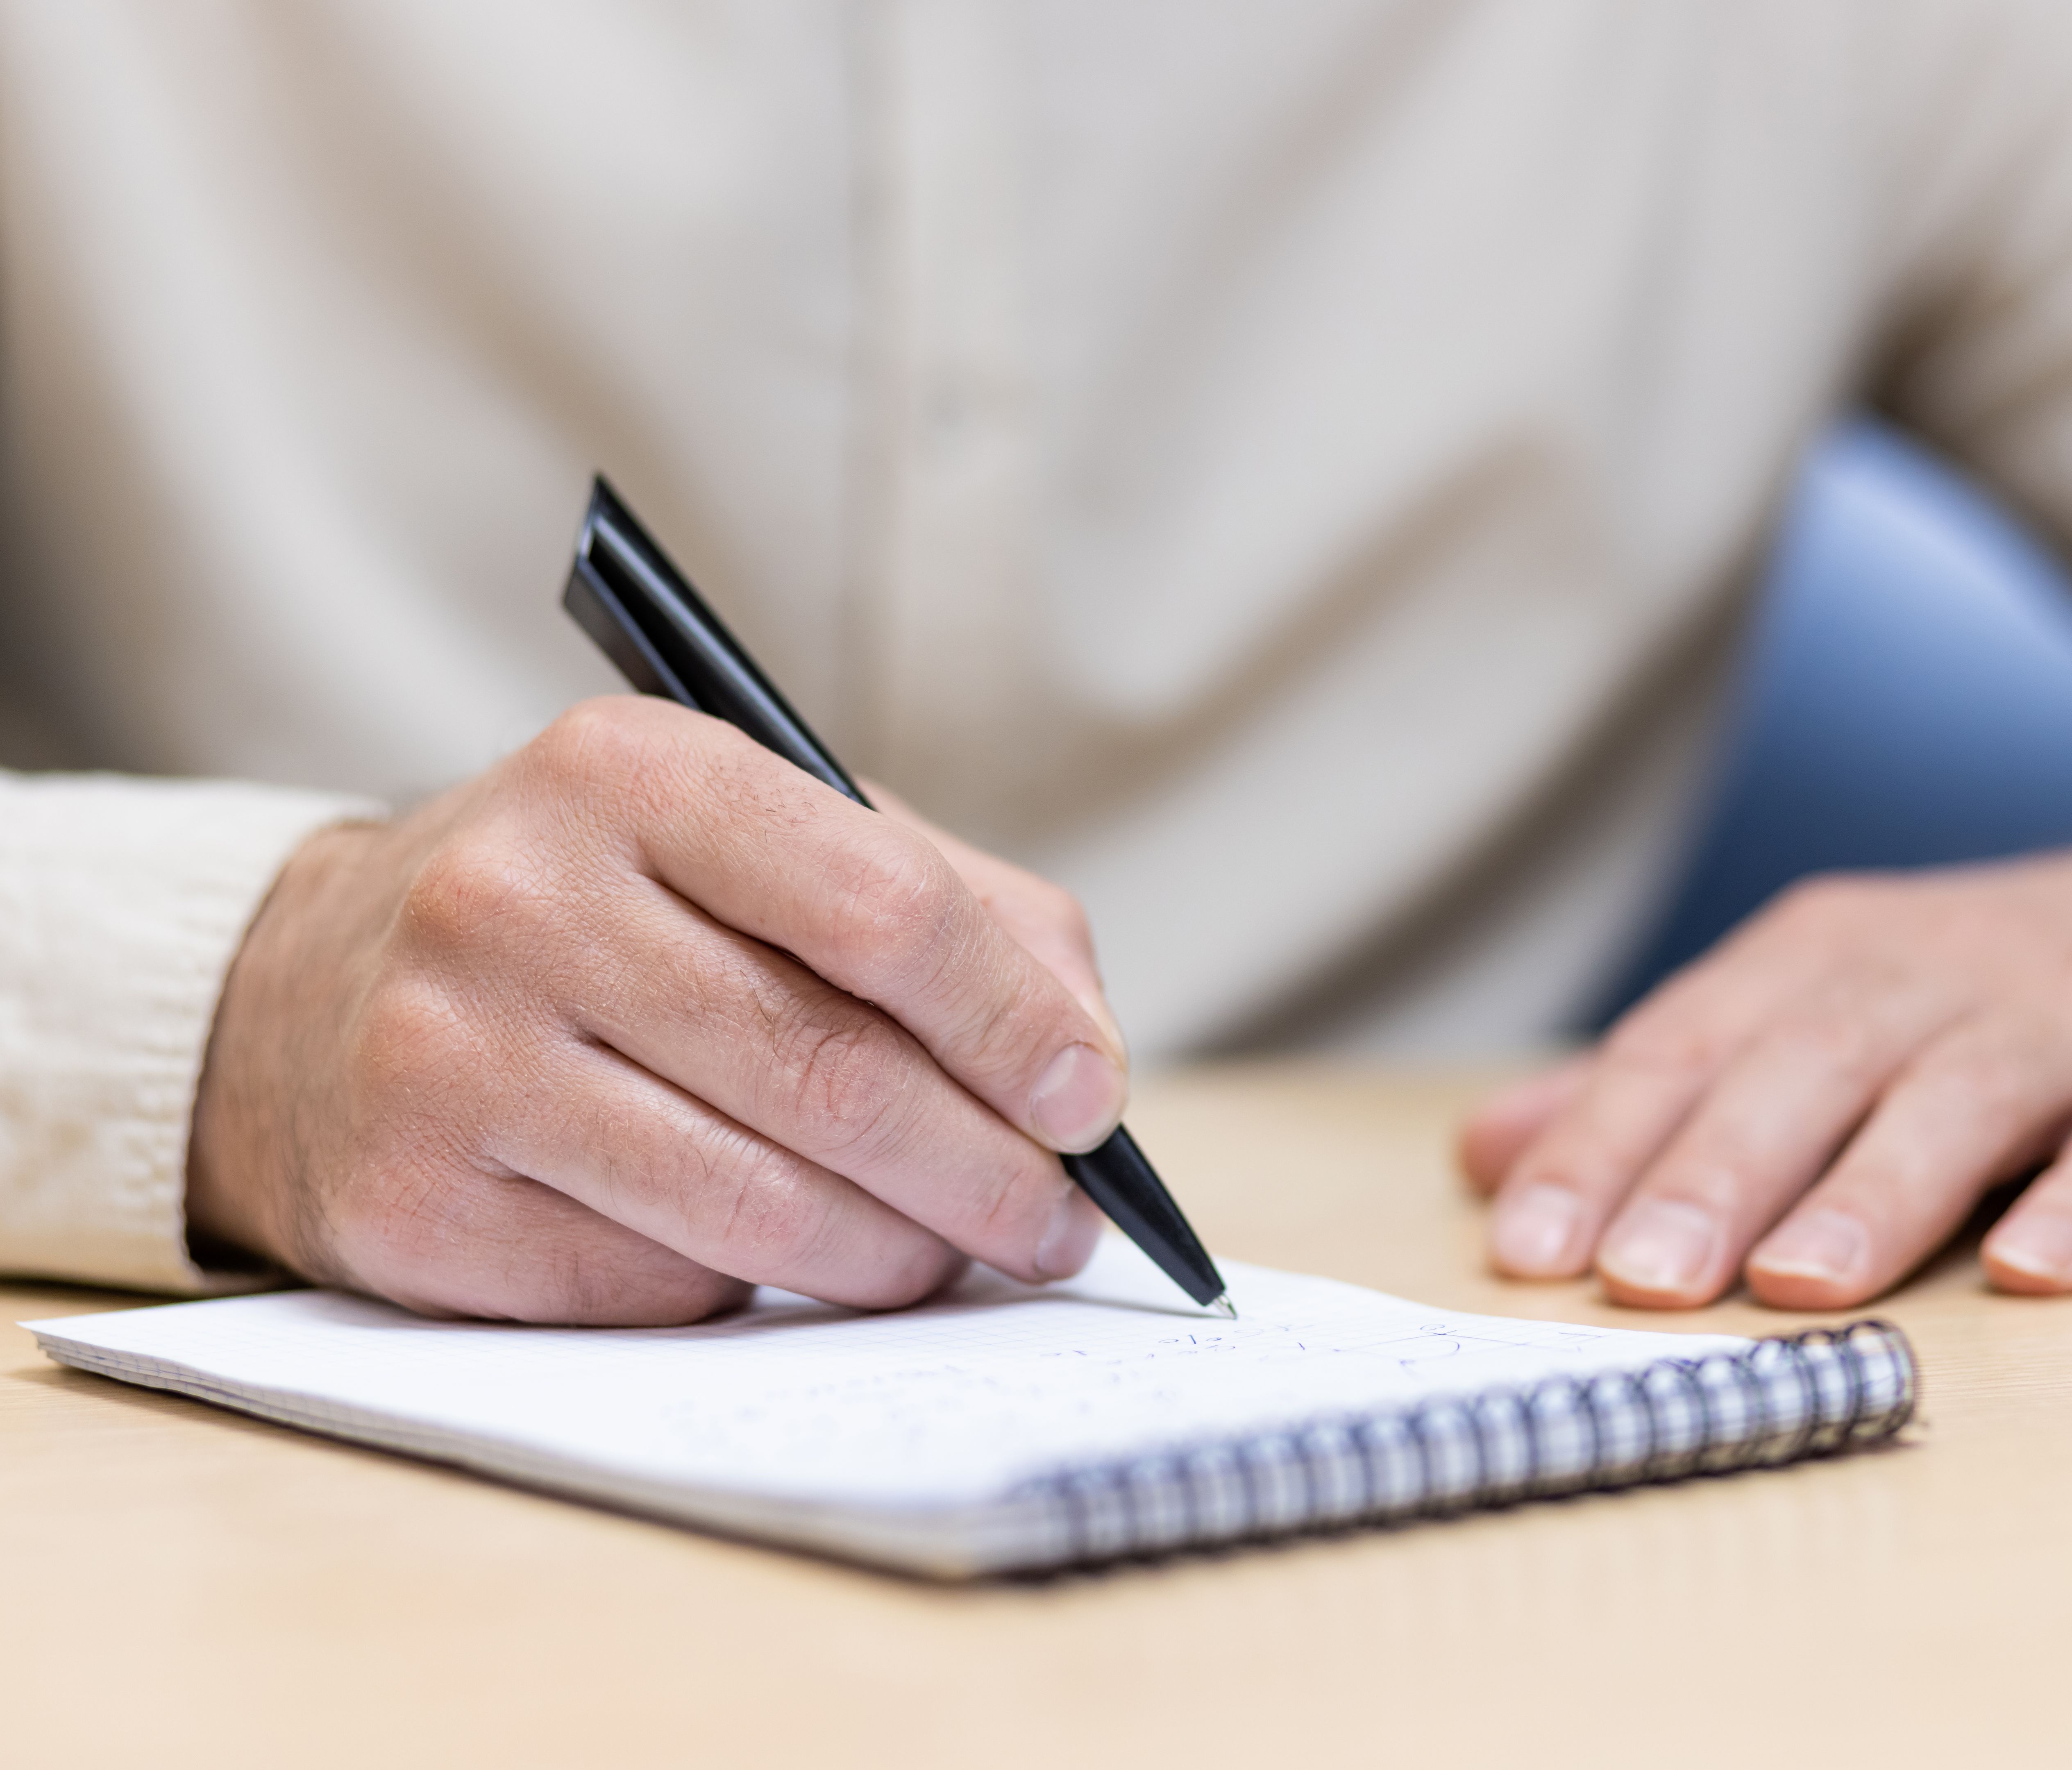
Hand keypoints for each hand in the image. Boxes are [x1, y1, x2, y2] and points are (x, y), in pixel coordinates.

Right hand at [186, 696, 1123, 1323]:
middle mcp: (519, 901)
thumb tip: (1084, 1071)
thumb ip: (959, 918)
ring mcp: (452, 1059)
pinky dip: (757, 1286)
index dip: (1013, 1024)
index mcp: (629, 771)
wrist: (320, 993)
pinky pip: (663, 1282)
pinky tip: (780, 1256)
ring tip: (953, 1255)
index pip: (885, 909)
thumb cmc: (611, 909)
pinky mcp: (421, 1204)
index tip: (1089, 1105)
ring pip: (761, 1206)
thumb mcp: (772, 840)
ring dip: (898, 1255)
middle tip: (1057, 1225)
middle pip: (834, 1076)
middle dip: (986, 1175)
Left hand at [1460, 839, 2071, 1308]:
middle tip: (1636, 1278)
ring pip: (1959, 1104)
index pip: (1688, 1050)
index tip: (1526, 1246)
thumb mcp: (1823, 1008)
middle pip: (1807, 1070)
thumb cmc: (2002, 993)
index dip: (1602, 1146)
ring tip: (1795, 1283)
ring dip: (1874, 1194)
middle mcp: (1939, 975)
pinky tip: (2037, 1274)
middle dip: (1712, 1174)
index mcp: (1826, 959)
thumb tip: (1486, 1154)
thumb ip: (1665, 1087)